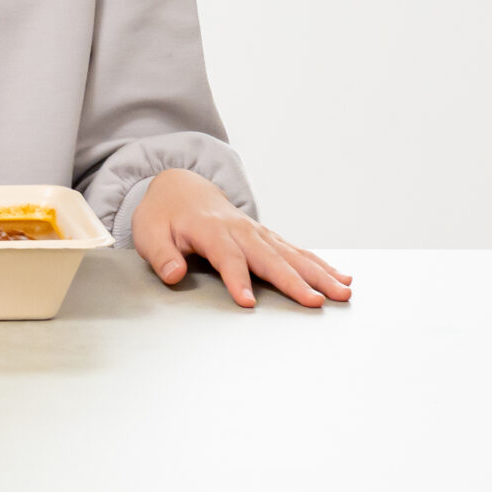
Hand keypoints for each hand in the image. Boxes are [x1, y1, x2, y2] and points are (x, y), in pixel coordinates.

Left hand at [133, 167, 352, 308]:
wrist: (181, 188)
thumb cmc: (164, 215)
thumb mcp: (148, 233)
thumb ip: (161, 255)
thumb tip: (174, 274)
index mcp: (210, 229)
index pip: (227, 257)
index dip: (237, 279)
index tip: (248, 303)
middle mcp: (240, 229)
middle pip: (269, 258)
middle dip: (293, 281)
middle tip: (316, 302)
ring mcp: (257, 232)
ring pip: (291, 255)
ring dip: (318, 274)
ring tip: (342, 293)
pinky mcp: (267, 237)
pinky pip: (297, 251)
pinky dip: (320, 265)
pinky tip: (342, 278)